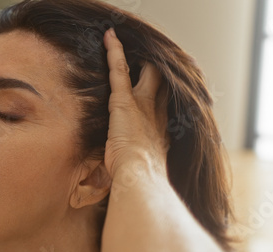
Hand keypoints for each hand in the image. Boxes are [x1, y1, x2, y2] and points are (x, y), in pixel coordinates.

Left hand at [102, 27, 169, 183]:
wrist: (140, 178)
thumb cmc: (137, 184)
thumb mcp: (137, 179)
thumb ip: (128, 177)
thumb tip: (111, 192)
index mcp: (160, 135)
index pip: (162, 110)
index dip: (160, 100)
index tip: (159, 94)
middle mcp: (156, 116)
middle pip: (159, 87)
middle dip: (155, 75)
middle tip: (150, 63)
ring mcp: (142, 106)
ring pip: (143, 73)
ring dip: (136, 59)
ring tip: (128, 44)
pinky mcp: (124, 101)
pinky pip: (119, 70)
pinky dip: (114, 52)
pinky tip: (109, 38)